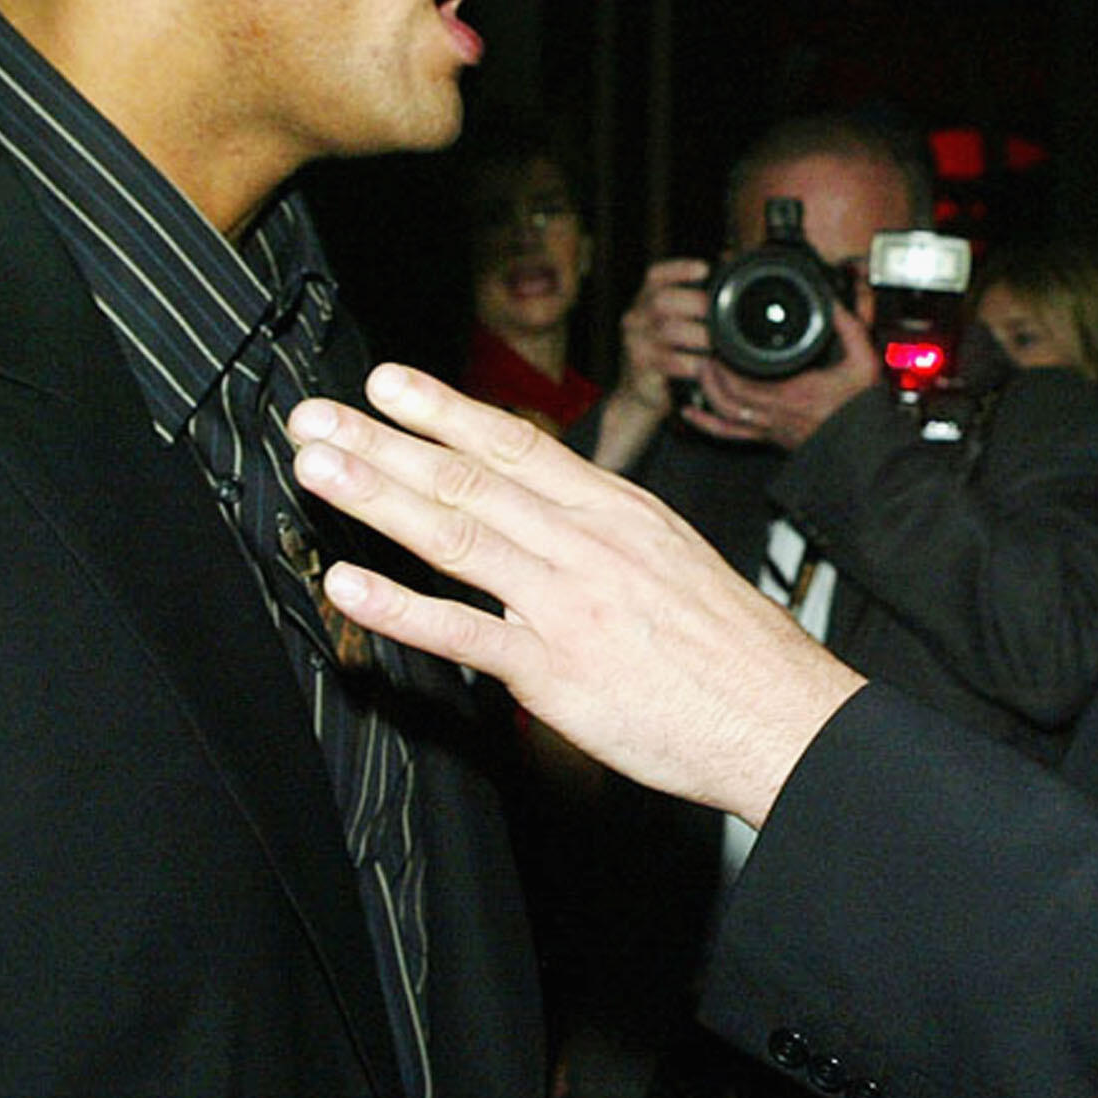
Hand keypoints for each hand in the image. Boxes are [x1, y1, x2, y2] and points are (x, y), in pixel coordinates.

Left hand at [290, 367, 859, 824]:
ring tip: (317, 470)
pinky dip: (400, 607)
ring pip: (456, 534)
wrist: (782, 716)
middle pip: (469, 476)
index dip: (443, 408)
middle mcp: (586, 543)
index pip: (515, 442)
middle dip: (383, 441)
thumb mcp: (672, 556)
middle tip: (315, 416)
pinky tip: (350, 584)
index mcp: (617, 511)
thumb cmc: (732, 647)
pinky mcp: (556, 670)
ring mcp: (567, 603)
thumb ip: (602, 531)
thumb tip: (545, 509)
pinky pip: (464, 632)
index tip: (388, 381)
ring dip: (376, 496)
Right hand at [590, 259, 714, 472]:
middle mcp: (636, 318)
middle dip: (696, 303)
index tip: (704, 268)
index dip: (679, 269)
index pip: (656, 276)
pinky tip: (709, 364)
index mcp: (644, 301)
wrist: (638, 395)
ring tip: (721, 343)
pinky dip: (694, 362)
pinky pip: (671, 362)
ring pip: (668, 331)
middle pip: (662, 300)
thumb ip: (691, 305)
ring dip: (700, 336)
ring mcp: (635, 343)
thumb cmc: (665, 354)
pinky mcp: (641, 369)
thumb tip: (729, 281)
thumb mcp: (671, 325)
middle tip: (722, 314)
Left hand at [684, 296, 881, 453]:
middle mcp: (774, 414)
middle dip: (711, 372)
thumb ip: (849, 328)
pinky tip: (691, 414)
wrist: (866, 448)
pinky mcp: (770, 439)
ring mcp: (770, 429)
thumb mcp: (863, 361)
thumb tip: (833, 302)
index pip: (742, 380)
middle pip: (725, 395)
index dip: (723, 364)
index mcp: (792, 394)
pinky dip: (707, 424)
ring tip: (700, 369)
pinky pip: (730, 434)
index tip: (718, 341)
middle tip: (705, 350)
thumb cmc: (863, 410)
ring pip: (724, 414)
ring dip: (707, 391)